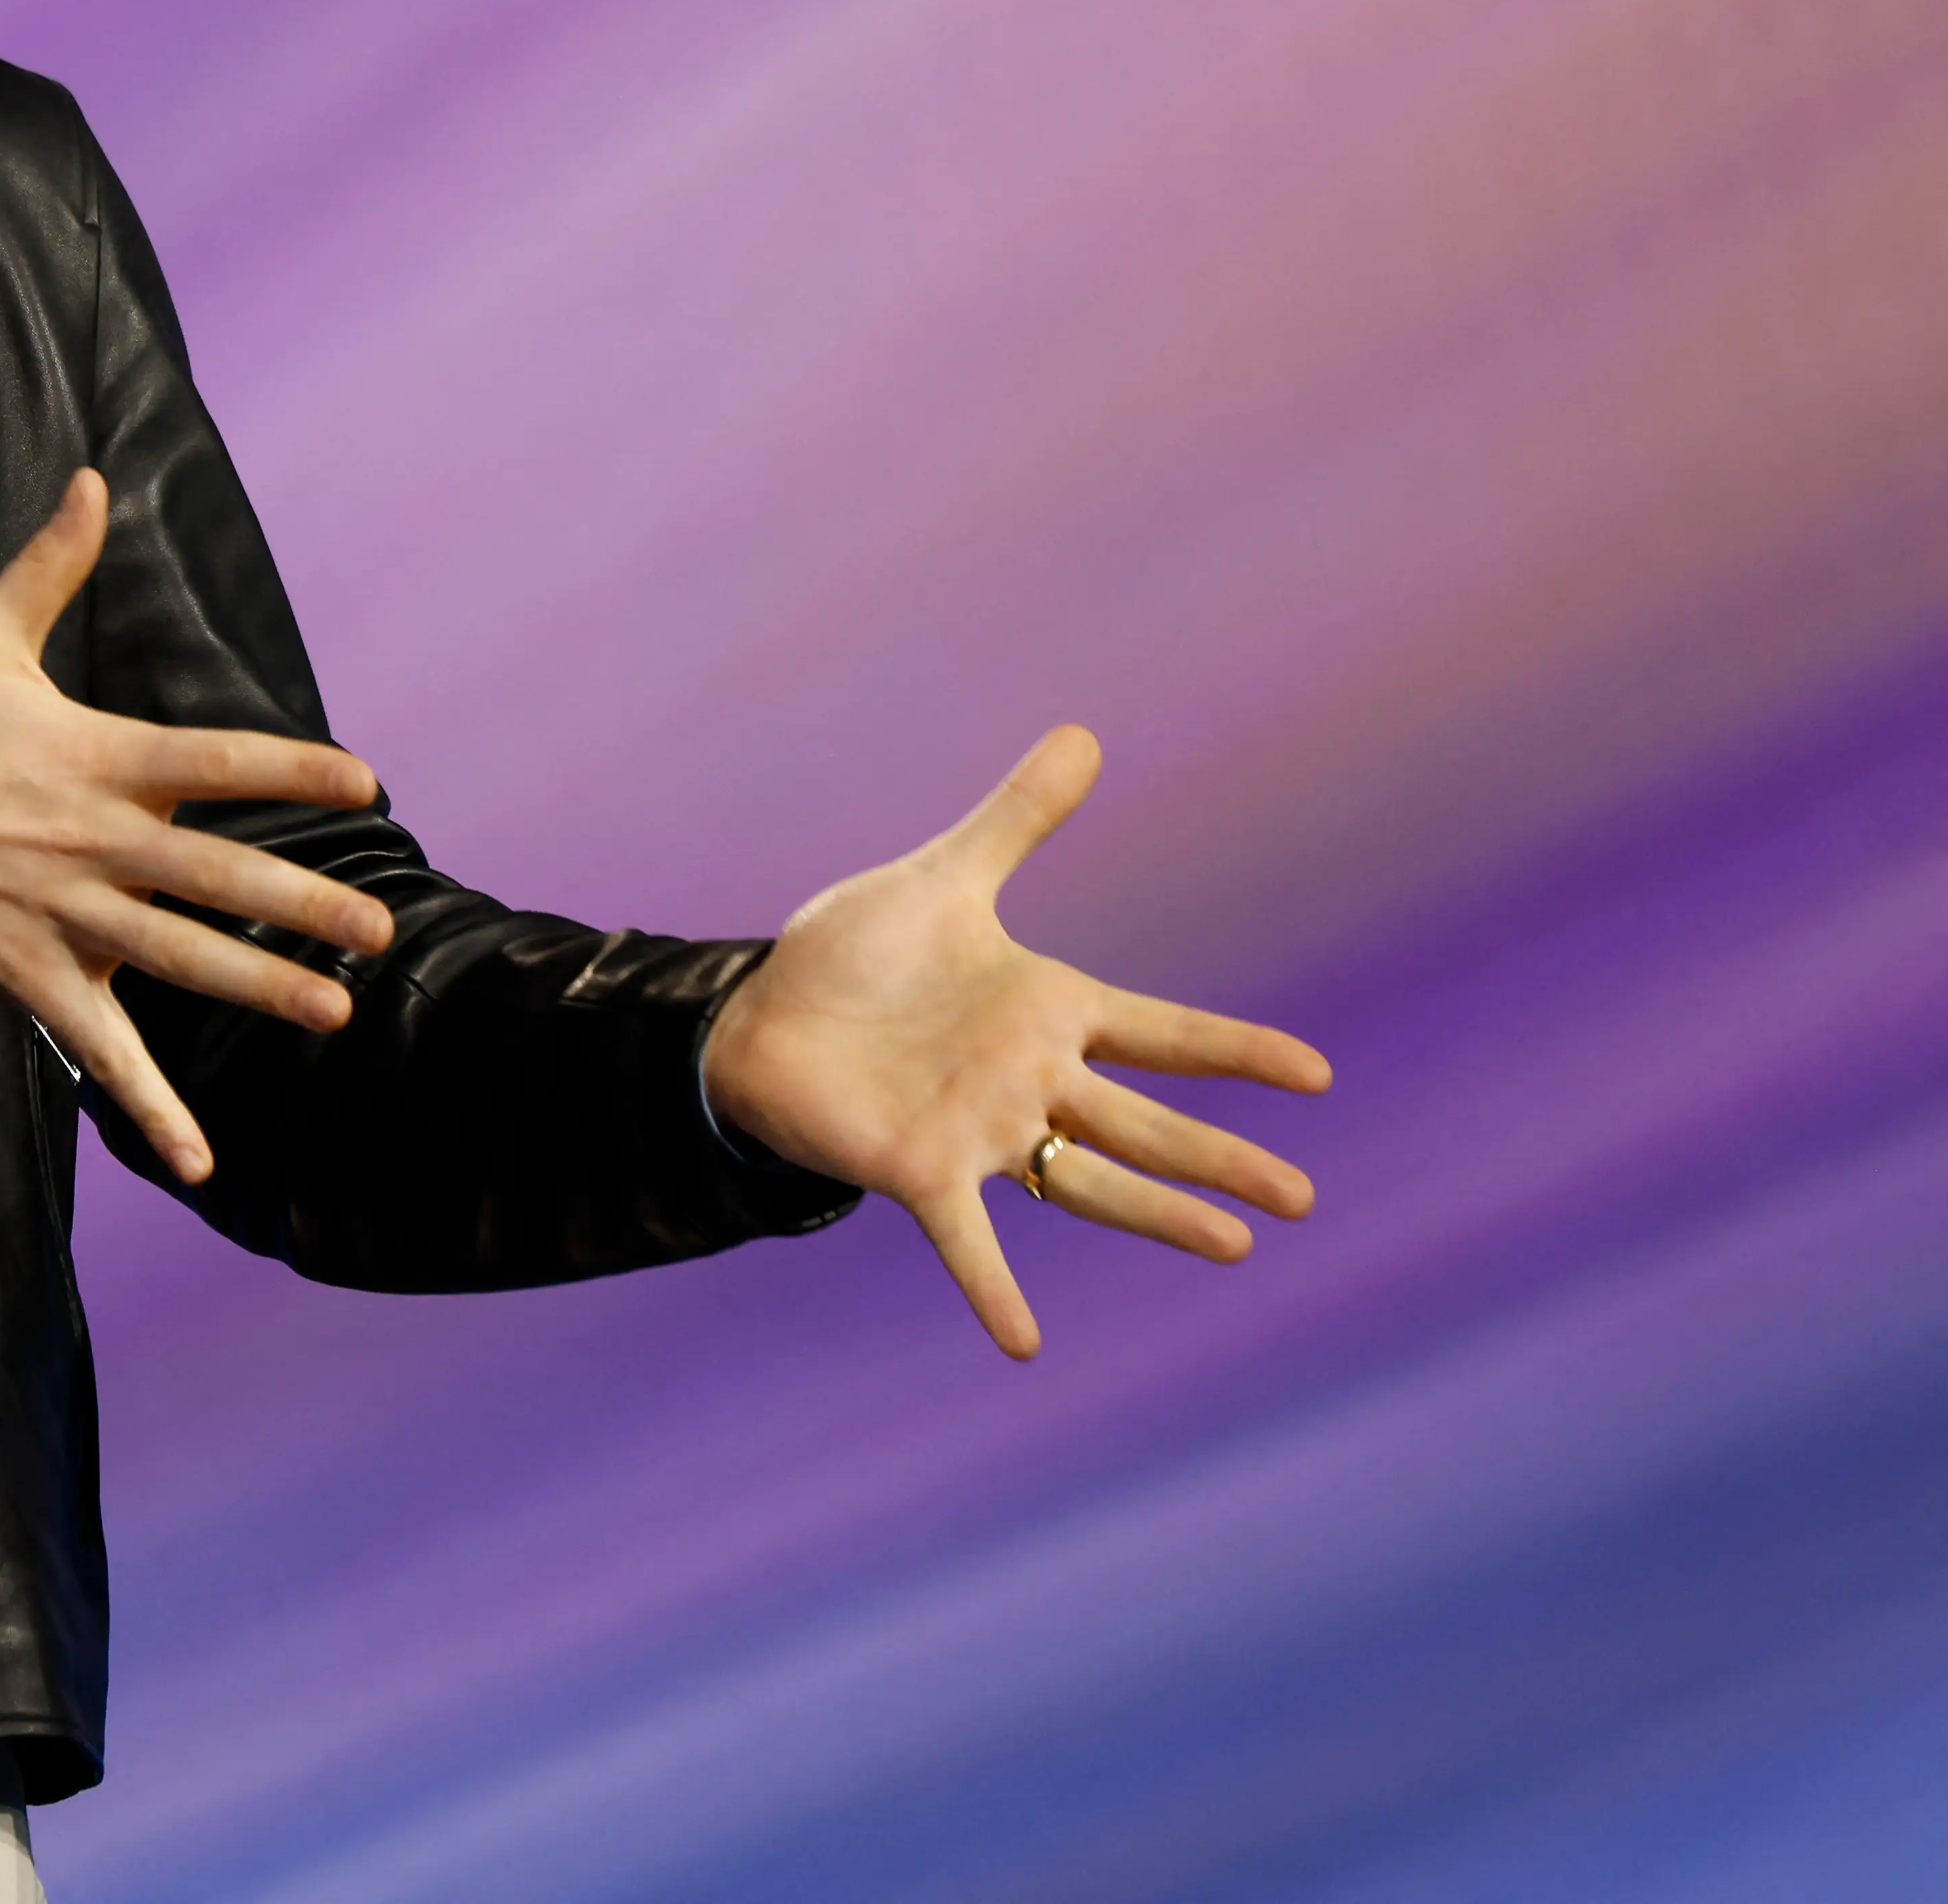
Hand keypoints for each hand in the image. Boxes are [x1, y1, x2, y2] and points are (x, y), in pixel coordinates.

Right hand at [0, 471, 396, 1184]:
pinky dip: (153, 1110)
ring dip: (261, 994)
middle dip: (306, 909)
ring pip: (180, 962)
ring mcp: (65, 917)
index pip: (216, 760)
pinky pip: (103, 1052)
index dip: (294, 771)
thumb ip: (50, 564)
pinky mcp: (31, 976)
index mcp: (96, 759)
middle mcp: (94, 843)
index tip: (367, 783)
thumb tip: (93, 477)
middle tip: (379, 936)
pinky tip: (202, 1160)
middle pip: (219, 877)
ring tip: (335, 1016)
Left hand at [699, 725, 1331, 1358]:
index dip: (1237, 1050)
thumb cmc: (854, 956)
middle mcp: (1031, 1081)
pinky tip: (1024, 1346)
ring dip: (1159, 1215)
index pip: (1166, 1034)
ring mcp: (983, 1131)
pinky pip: (968, 1239)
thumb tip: (1082, 733)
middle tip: (1305, 1197)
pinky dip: (993, 1292)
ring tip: (1236, 1245)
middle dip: (1224, 1156)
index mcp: (1048, 1012)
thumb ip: (1016, 819)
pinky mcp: (920, 1170)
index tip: (1317, 1074)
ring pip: (1089, 1182)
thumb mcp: (943, 877)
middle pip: (1147, 1124)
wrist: (762, 1012)